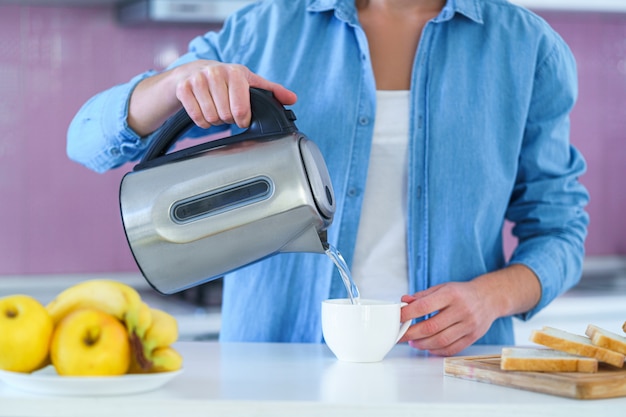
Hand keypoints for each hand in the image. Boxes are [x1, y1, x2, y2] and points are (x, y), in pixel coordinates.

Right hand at [129, 60, 296, 135]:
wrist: (195, 71)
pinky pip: (197, 118)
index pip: (240, 109)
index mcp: (235, 72)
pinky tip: (205, 111)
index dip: (243, 119)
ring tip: (216, 110)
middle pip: (225, 116)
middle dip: (228, 119)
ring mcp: (197, 80)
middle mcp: (215, 72)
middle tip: (227, 112)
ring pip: (210, 118)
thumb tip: (292, 99)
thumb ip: (272, 91)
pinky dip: (202, 121)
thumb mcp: (250, 82)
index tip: (242, 117)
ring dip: (215, 120)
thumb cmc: (227, 80)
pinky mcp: (183, 88)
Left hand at [398, 281, 497, 356]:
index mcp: (451, 294)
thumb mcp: (442, 288)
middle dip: (411, 333)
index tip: (397, 318)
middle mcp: (461, 310)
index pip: (424, 306)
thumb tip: (404, 302)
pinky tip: (427, 347)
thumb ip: (422, 296)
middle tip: (400, 335)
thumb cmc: (461, 293)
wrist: (489, 298)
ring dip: (422, 344)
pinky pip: (452, 349)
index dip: (407, 314)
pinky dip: (436, 350)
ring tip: (412, 342)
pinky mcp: (473, 337)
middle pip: (431, 327)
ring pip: (440, 341)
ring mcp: (469, 325)